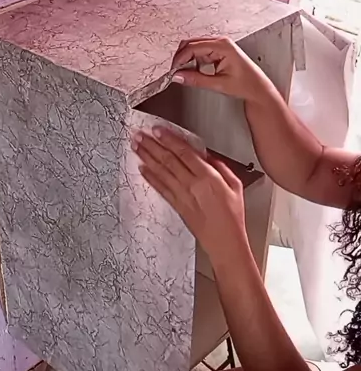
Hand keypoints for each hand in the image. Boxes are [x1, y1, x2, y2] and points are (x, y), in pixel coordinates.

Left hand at [132, 126, 248, 265]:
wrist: (224, 241)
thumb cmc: (232, 215)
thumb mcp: (235, 185)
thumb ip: (221, 167)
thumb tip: (207, 156)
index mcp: (208, 177)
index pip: (184, 152)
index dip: (169, 139)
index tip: (158, 130)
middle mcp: (191, 184)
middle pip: (168, 159)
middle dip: (152, 145)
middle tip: (140, 134)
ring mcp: (182, 195)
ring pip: (161, 171)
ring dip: (147, 157)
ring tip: (136, 147)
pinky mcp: (176, 205)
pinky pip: (160, 188)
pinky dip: (150, 177)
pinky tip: (142, 169)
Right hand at [171, 37, 271, 102]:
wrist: (257, 89)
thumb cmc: (246, 84)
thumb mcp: (218, 84)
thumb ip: (196, 80)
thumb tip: (179, 76)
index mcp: (222, 46)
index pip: (193, 47)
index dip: (180, 59)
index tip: (173, 70)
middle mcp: (221, 42)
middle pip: (191, 43)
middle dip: (181, 57)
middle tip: (176, 72)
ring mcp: (220, 45)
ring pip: (194, 47)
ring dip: (187, 59)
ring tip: (185, 74)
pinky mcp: (218, 51)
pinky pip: (200, 52)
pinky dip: (193, 61)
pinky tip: (193, 71)